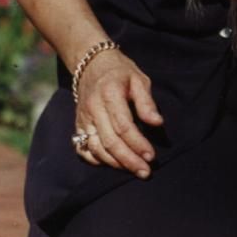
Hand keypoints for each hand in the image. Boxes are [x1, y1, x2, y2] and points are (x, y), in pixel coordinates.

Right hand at [74, 50, 162, 178]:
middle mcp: (93, 109)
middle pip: (109, 141)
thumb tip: (158, 123)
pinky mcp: (78, 125)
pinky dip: (97, 160)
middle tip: (146, 172)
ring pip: (96, 148)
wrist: (91, 64)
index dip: (138, 143)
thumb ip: (147, 102)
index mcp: (109, 95)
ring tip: (135, 171)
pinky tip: (114, 165)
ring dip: (115, 163)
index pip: (123, 126)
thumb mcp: (139, 80)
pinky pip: (83, 148)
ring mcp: (83, 118)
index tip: (152, 156)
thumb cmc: (121, 73)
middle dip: (129, 160)